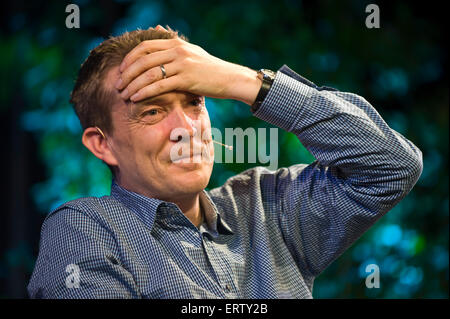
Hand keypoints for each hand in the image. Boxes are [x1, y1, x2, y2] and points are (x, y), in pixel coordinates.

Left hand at [115, 25, 260, 105]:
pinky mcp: (186, 79)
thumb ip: (172, 41)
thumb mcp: (191, 50)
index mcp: (176, 43)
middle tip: (118, 85)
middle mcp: (177, 51)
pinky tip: (136, 98)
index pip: (144, 47)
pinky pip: (159, 85)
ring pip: (148, 74)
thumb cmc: (209, 68)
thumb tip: (156, 28)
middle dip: (127, 74)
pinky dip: (144, 92)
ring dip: (133, 85)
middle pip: (143, 60)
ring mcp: (182, 65)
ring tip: (124, 94)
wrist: (230, 78)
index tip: (121, 71)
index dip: (129, 59)